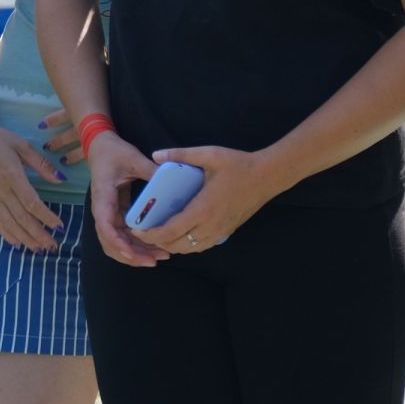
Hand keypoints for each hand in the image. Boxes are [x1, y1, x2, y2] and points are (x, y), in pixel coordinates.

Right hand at [0, 116, 67, 251]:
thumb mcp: (21, 145)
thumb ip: (41, 164)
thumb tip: (60, 179)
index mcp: (12, 175)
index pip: (31, 203)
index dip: (46, 217)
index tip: (59, 227)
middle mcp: (0, 191)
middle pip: (22, 218)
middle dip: (39, 234)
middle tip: (53, 246)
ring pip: (9, 224)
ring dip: (25, 239)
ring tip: (39, 249)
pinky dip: (7, 234)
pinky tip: (17, 243)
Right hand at [85, 131, 171, 266]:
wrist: (101, 147)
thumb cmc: (114, 152)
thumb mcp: (133, 158)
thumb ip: (149, 169)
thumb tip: (170, 180)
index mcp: (103, 197)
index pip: (105, 226)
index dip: (117, 242)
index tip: (132, 252)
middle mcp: (103, 210)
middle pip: (110, 242)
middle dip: (130, 255)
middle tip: (154, 260)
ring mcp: (109, 214)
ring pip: (116, 243)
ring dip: (134, 253)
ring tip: (157, 258)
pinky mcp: (116, 214)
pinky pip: (123, 236)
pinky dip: (135, 245)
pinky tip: (152, 248)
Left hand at [130, 145, 278, 256]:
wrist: (268, 177)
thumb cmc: (238, 165)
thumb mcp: (209, 155)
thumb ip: (181, 155)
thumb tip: (155, 155)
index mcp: (203, 208)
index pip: (171, 230)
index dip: (151, 234)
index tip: (136, 229)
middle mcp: (211, 225)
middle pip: (177, 245)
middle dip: (157, 241)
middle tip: (143, 231)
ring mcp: (220, 231)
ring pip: (190, 249)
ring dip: (171, 245)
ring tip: (157, 233)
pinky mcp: (227, 232)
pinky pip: (202, 246)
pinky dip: (187, 245)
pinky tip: (179, 233)